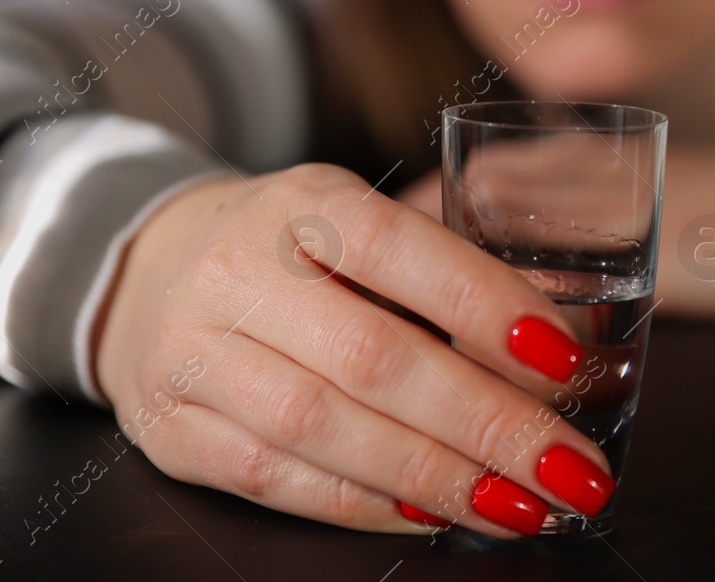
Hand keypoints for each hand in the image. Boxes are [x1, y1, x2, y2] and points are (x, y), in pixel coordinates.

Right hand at [92, 163, 617, 537]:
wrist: (146, 271)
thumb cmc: (288, 251)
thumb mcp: (356, 223)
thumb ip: (445, 274)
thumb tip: (566, 348)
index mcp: (300, 202)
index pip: (400, 249)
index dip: (486, 307)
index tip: (565, 360)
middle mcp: (235, 270)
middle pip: (371, 357)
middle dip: (486, 422)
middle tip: (569, 467)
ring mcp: (191, 354)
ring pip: (322, 429)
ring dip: (436, 477)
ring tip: (519, 504)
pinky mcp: (170, 430)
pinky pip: (276, 480)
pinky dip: (366, 505)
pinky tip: (434, 512)